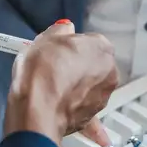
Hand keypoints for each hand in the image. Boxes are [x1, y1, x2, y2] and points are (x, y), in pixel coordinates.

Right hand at [3, 19, 118, 145]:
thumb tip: (66, 29)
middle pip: (91, 64)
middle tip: (52, 69)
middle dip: (76, 66)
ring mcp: (103, 96)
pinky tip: (74, 117)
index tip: (55, 52)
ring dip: (77, 87)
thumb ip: (59, 31)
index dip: (69, 46)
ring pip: (88, 86)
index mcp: (102, 48)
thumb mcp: (44, 39)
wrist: (37, 110)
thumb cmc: (42, 70)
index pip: (87, 41)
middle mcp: (109, 72)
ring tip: (52, 89)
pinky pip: (85, 109)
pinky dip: (79, 110)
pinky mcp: (93, 116)